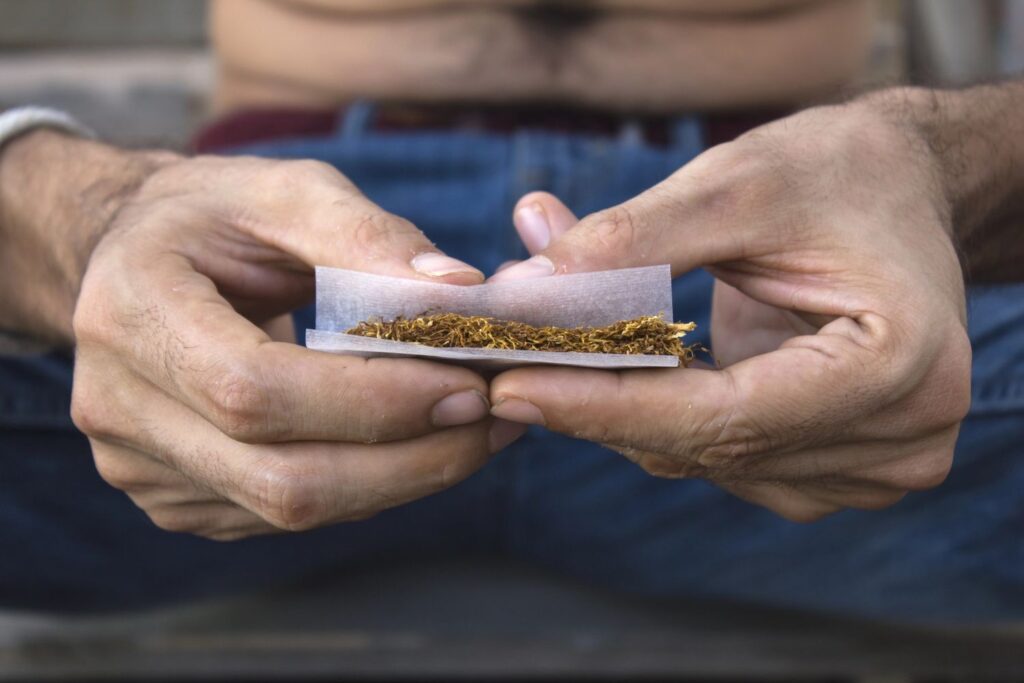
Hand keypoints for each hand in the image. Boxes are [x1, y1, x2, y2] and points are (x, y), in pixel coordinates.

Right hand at [2, 132, 525, 539]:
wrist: (134, 259)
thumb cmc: (214, 216)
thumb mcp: (285, 191)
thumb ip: (368, 235)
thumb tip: (462, 294)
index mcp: (132, 312)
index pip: (256, 392)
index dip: (374, 402)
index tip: (470, 384)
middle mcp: (116, 407)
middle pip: (279, 479)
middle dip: (409, 460)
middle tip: (495, 419)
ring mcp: (141, 466)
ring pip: (291, 510)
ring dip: (402, 479)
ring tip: (475, 431)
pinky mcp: (178, 497)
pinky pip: (286, 514)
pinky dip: (366, 485)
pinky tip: (415, 443)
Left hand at [488, 98, 970, 520]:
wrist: (900, 190)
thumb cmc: (836, 171)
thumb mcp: (737, 183)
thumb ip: (634, 242)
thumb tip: (526, 290)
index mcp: (899, 364)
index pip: (723, 417)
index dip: (606, 406)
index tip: (510, 388)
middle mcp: (903, 434)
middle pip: (710, 448)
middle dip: (596, 406)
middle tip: (499, 367)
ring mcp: (875, 463)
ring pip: (708, 461)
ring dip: (621, 411)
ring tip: (550, 353)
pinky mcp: (841, 465)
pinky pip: (724, 457)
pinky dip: (661, 415)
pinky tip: (618, 370)